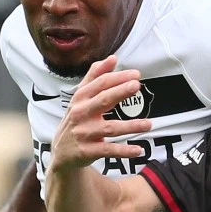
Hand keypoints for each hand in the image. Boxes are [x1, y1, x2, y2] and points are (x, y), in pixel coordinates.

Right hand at [49, 56, 151, 174]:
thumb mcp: (80, 98)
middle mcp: (80, 114)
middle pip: (102, 100)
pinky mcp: (87, 151)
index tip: (136, 74)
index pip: (99, 84)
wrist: (61, 153)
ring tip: (149, 124)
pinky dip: (124, 150)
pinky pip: (108, 150)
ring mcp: (83, 133)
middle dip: (119, 92)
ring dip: (130, 126)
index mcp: (80, 99)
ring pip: (110, 128)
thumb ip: (95, 77)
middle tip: (137, 85)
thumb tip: (112, 58)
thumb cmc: (76, 119)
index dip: (117, 78)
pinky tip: (138, 150)